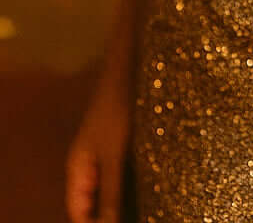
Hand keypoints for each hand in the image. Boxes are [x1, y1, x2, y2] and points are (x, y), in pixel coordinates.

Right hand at [65, 65, 132, 222]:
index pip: (78, 212)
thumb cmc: (116, 111)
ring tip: (145, 210)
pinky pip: (121, 175)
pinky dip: (130, 186)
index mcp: (77, 169)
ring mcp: (103, 156)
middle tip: (135, 218)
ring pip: (108, 189)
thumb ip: (110, 192)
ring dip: (122, 201)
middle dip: (108, 215)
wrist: (128, 71)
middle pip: (92, 203)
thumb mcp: (114, 154)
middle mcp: (86, 165)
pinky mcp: (120, 147)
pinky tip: (149, 191)